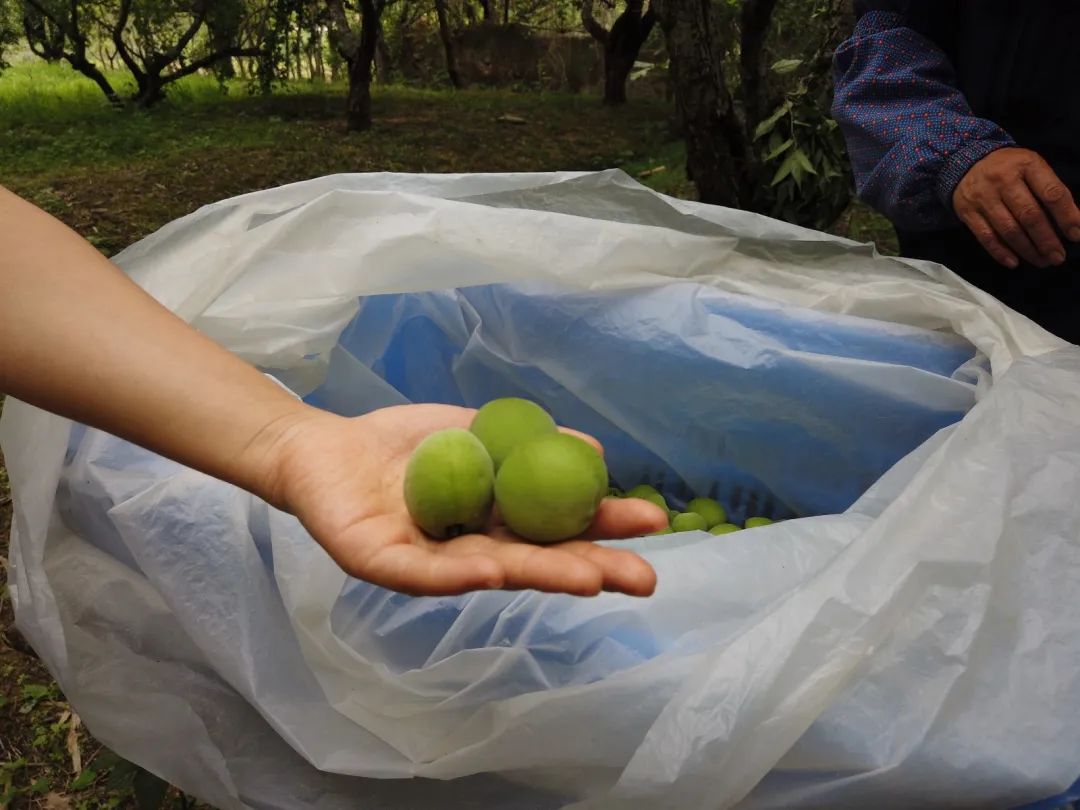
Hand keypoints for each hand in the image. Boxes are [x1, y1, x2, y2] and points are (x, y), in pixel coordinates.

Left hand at [256, 404, 667, 597]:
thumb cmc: (409, 444)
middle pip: (536, 563)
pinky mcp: (379, 560)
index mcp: (497, 521)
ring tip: (589, 580)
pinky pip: (420, 571)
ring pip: (489, 573)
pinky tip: (492, 571)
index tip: (655, 523)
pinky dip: (455, 573)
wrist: (327, 446)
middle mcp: (471, 549)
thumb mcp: (482, 432)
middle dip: (591, 570)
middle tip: (644, 579)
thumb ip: (531, 444)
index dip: (605, 528)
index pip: (559, 529)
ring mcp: (428, 560)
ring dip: (539, 578)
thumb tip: (593, 449)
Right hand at [953, 148, 1079, 268]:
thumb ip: (1048, 189)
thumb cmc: (1009, 167)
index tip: (1076, 235)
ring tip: (1041, 262)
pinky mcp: (968, 212)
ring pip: (1008, 229)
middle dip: (1046, 240)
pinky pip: (985, 236)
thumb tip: (1070, 222)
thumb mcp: (1032, 167)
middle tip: (1058, 257)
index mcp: (1027, 165)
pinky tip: (1014, 262)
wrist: (966, 162)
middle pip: (1029, 215)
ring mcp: (983, 197)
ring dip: (1027, 249)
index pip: (1051, 193)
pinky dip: (1000, 252)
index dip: (1066, 216)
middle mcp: (1003, 180)